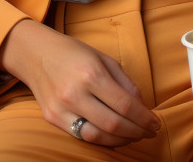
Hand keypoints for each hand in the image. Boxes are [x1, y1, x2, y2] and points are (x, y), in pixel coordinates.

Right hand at [0, 19, 160, 145]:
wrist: (36, 54)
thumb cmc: (74, 53)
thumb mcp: (105, 59)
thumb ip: (125, 83)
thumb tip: (143, 106)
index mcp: (91, 74)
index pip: (125, 105)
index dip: (144, 118)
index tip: (155, 122)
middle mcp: (75, 94)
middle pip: (114, 124)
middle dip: (137, 131)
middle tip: (149, 131)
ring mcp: (61, 109)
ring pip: (98, 136)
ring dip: (121, 140)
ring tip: (134, 135)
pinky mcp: (52, 118)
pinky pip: (81, 136)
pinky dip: (102, 139)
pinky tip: (114, 135)